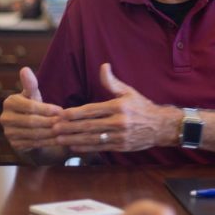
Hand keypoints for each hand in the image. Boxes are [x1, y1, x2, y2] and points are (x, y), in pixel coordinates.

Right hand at [0, 67, 63, 152]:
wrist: (27, 128)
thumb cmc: (32, 106)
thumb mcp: (33, 95)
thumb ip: (30, 84)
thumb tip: (25, 69)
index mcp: (9, 103)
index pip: (30, 106)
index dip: (46, 109)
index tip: (61, 110)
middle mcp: (5, 118)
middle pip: (32, 121)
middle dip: (50, 121)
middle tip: (64, 121)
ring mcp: (9, 133)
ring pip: (34, 134)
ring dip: (51, 133)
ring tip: (64, 130)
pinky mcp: (15, 145)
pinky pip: (35, 144)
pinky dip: (49, 142)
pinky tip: (59, 139)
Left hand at [51, 63, 177, 152]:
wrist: (161, 126)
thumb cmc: (142, 107)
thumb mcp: (129, 92)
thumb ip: (112, 82)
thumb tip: (103, 67)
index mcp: (118, 107)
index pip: (92, 109)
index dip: (75, 113)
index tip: (61, 114)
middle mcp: (118, 122)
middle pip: (89, 125)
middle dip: (70, 127)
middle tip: (54, 128)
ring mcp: (120, 135)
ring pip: (92, 138)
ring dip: (74, 139)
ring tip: (59, 139)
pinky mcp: (121, 146)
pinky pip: (100, 148)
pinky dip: (86, 148)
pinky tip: (74, 146)